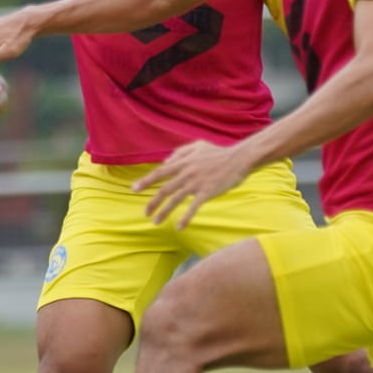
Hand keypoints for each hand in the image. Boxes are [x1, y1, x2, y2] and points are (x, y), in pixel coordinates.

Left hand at [134, 140, 252, 228]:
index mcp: (183, 162)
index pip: (160, 172)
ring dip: (164, 212)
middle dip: (152, 202)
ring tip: (156, 222)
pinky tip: (179, 227)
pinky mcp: (207, 192)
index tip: (134, 189)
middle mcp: (186, 173)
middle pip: (164, 189)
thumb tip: (165, 162)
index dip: (146, 181)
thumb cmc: (218, 152)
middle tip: (145, 213)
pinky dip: (185, 217)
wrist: (239, 158)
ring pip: (175, 200)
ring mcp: (196, 183)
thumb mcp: (197, 146)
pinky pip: (193, 207)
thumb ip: (180, 152)